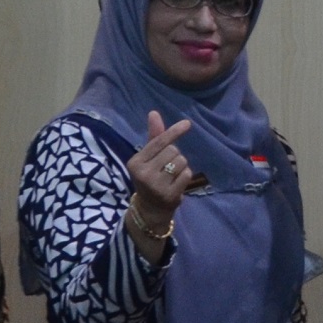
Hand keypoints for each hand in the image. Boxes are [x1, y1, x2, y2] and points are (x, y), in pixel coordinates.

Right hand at [126, 111, 204, 228]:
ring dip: (181, 166)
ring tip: (171, 177)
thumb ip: (154, 137)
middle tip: (166, 168)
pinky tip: (176, 184)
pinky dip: (185, 177)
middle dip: (175, 156)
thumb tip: (154, 113)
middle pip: (173, 150)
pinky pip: (187, 174)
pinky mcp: (168, 194)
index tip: (187, 124)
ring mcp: (155, 185)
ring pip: (181, 161)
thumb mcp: (149, 158)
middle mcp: (143, 173)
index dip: (174, 132)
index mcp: (135, 162)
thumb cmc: (151, 178)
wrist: (150, 209)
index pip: (159, 142)